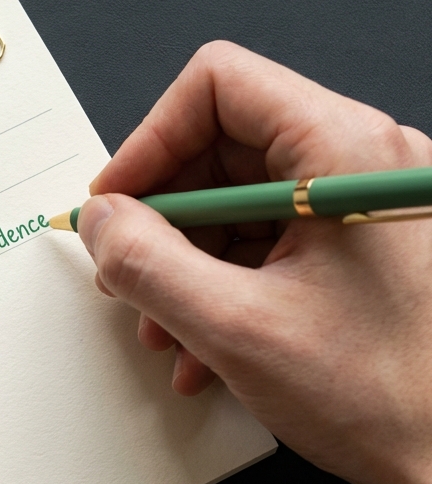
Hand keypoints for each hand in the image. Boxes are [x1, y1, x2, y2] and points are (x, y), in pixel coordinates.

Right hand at [80, 41, 431, 483]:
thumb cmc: (384, 397)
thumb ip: (147, 263)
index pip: (218, 86)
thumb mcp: (234, 327)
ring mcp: (359, 206)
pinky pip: (266, 242)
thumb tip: (100, 221)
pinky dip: (221, 286)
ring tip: (163, 329)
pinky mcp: (357, 248)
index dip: (148, 141)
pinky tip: (202, 348)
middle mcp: (358, 161)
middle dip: (161, 217)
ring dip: (184, 264)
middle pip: (221, 145)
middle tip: (124, 273)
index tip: (114, 205)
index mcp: (343, 150)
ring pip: (237, 202)